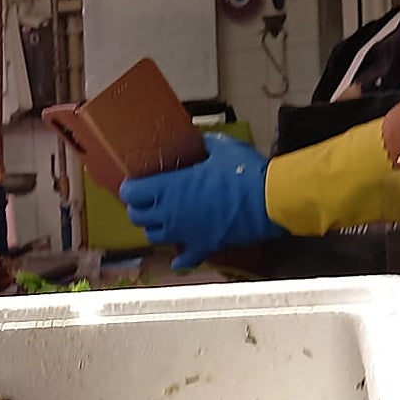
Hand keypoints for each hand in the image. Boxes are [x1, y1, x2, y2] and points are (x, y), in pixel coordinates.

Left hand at [119, 133, 286, 269]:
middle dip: (138, 209)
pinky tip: (176, 260)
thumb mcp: (222, 149)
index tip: (133, 185)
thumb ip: (206, 143)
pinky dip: (179, 260)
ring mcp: (185, 233)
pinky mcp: (203, 246)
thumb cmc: (244, 172)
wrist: (269, 200)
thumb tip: (201, 138)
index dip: (130, 189)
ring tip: (162, 221)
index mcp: (169, 188)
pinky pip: (185, 259)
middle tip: (146, 201)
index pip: (132, 193)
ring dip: (155, 229)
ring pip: (154, 237)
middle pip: (137, 217)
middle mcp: (170, 213)